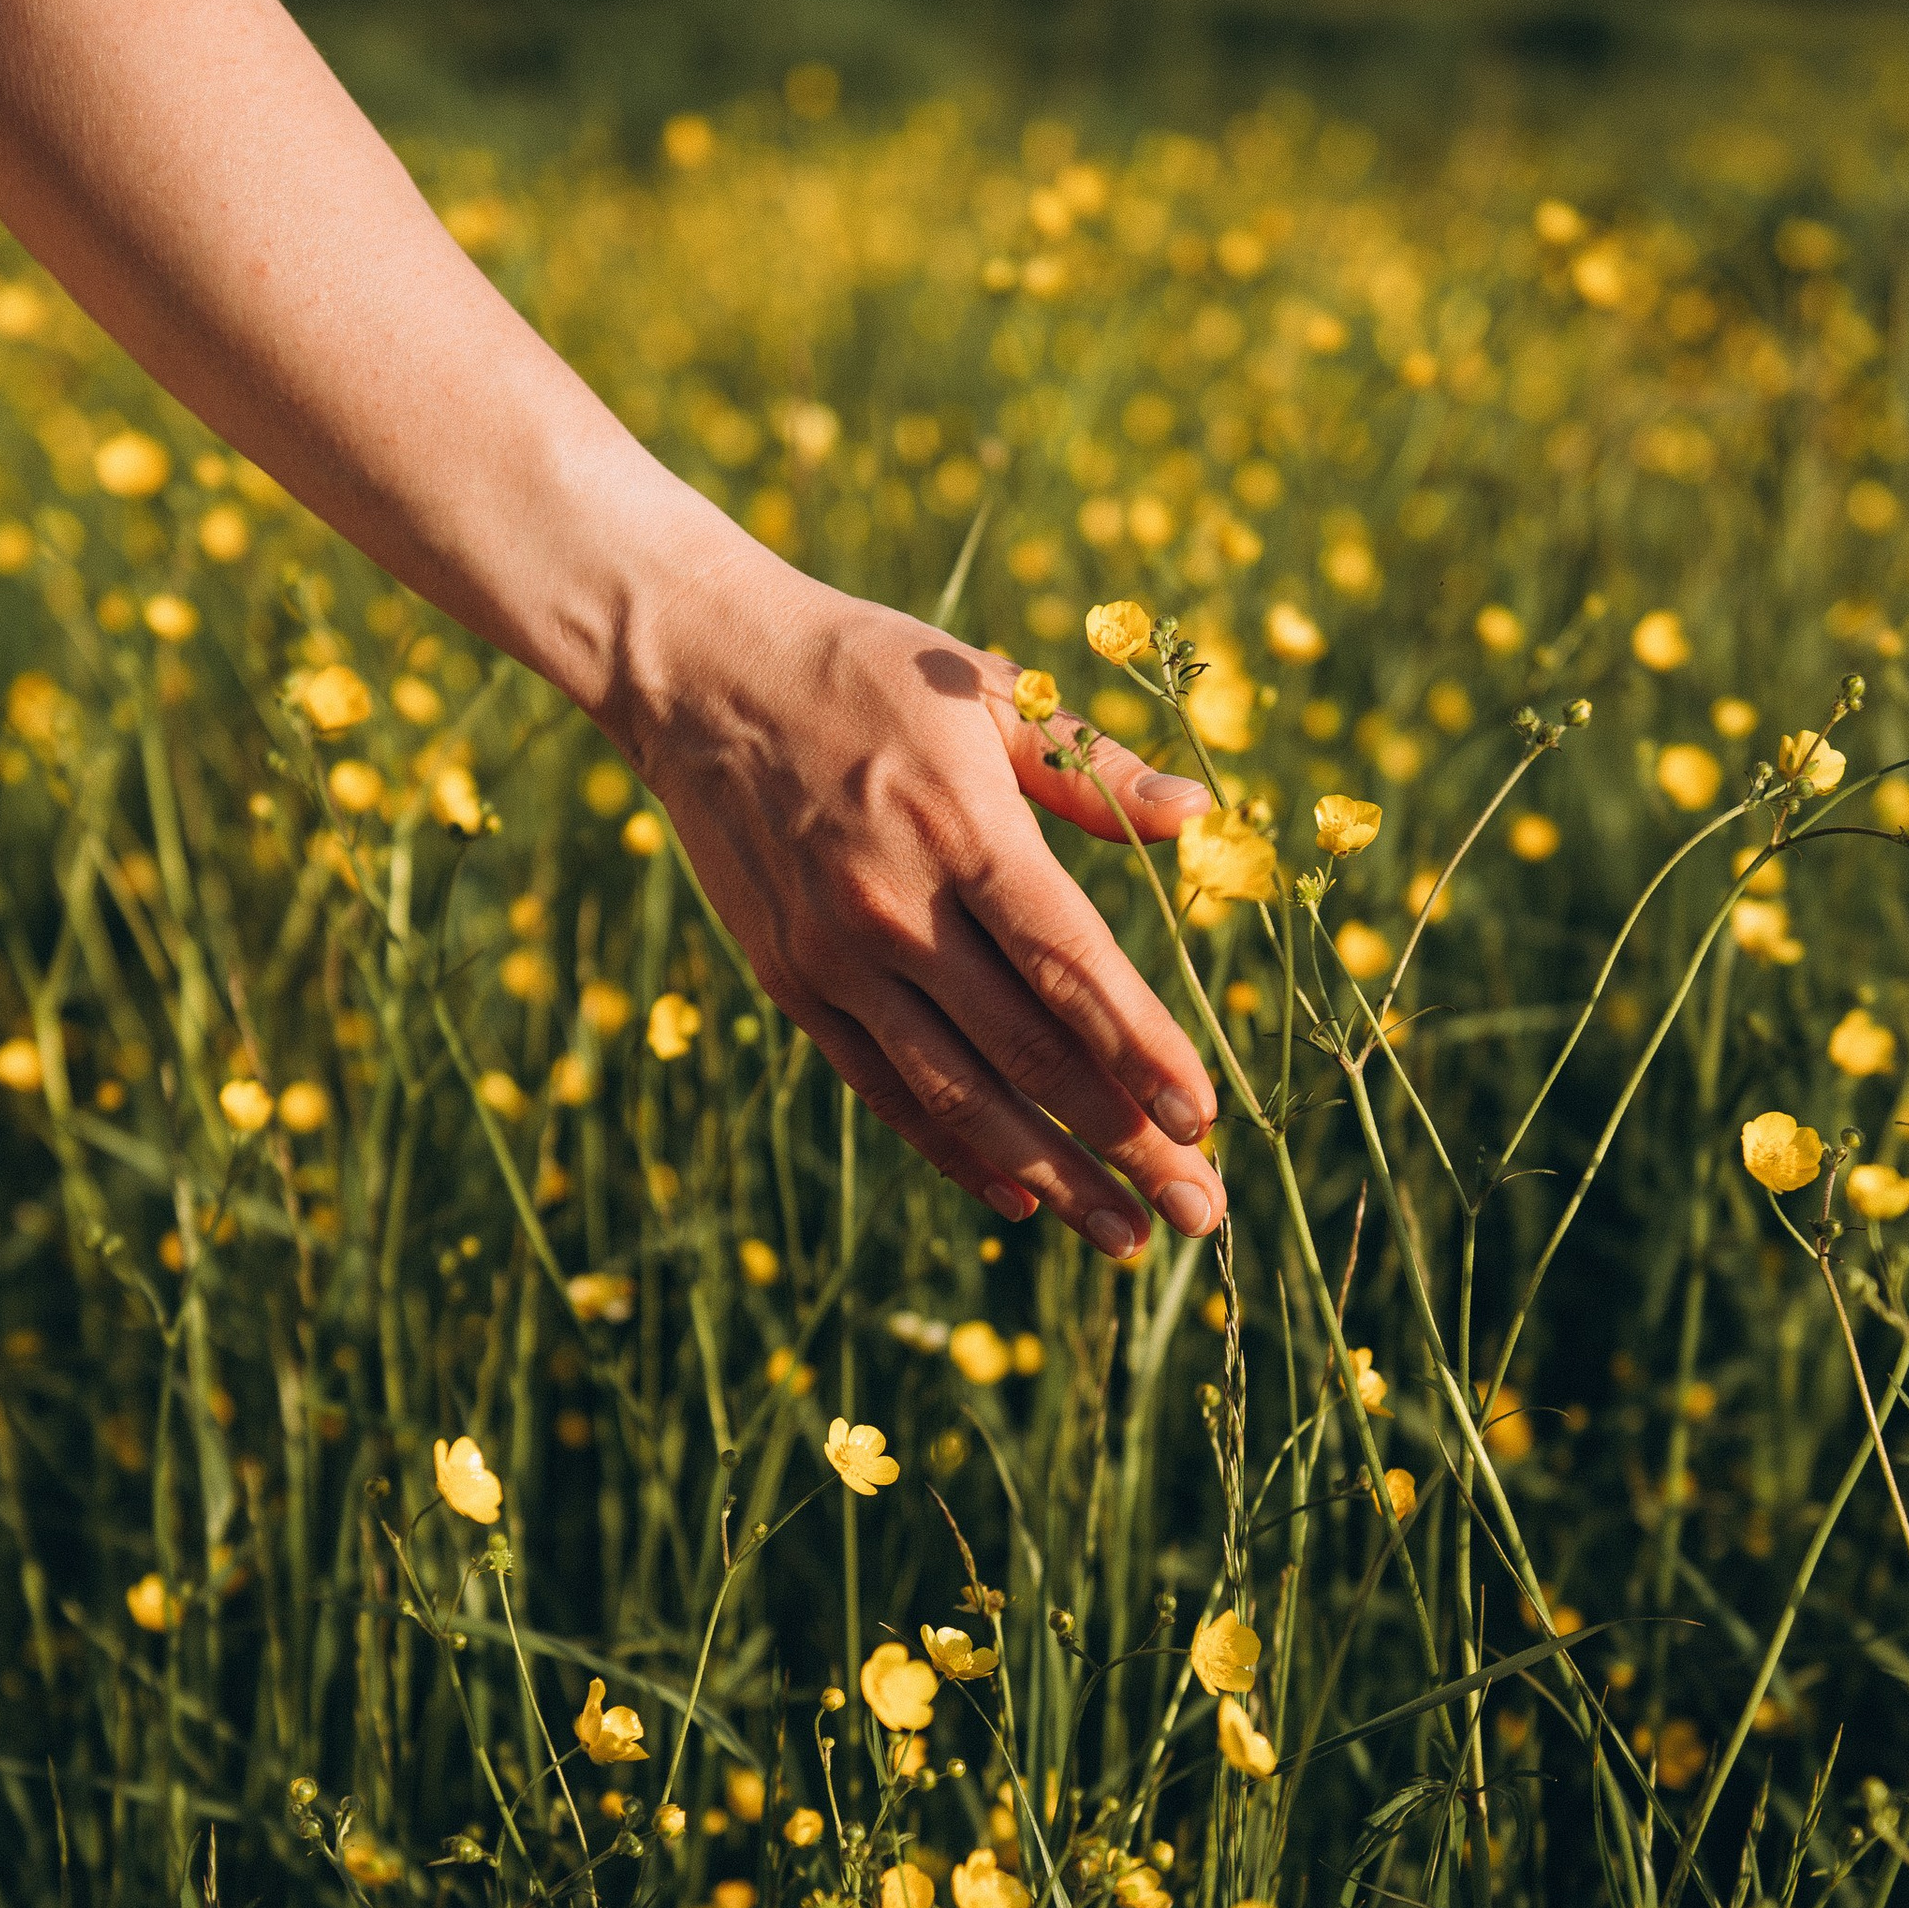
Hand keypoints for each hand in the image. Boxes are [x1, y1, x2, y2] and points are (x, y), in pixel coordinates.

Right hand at [618, 566, 1226, 1255]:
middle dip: (1123, 1142)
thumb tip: (1201, 822)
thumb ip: (1093, 766)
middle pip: (1031, 1051)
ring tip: (1125, 1237)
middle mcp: (897, 908)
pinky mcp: (793, 984)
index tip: (1206, 1121)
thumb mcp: (988, 688)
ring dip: (1051, 1175)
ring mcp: (837, 958)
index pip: (1071, 966)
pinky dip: (955, 1151)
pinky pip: (886, 1090)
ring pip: (960, 1094)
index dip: (1143, 1052)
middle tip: (1199, 1211)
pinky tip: (1021, 1198)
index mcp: (963, 828)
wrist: (702, 674)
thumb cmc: (868, 670)